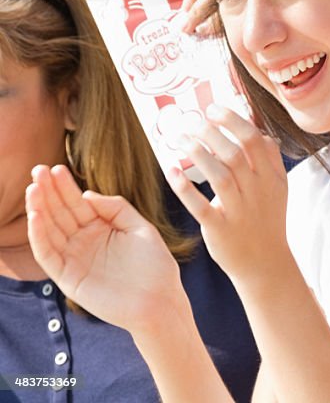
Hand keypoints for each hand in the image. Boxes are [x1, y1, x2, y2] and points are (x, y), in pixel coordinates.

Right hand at [26, 165, 183, 334]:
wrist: (160, 299)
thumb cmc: (155, 265)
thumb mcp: (140, 227)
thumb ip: (115, 208)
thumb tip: (87, 193)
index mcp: (101, 228)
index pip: (78, 203)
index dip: (66, 186)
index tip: (56, 167)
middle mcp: (84, 242)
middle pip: (61, 213)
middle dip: (48, 192)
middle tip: (37, 170)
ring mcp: (74, 259)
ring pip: (50, 231)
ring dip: (39, 210)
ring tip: (33, 189)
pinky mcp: (68, 278)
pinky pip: (49, 255)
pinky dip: (40, 237)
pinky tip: (36, 217)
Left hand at [168, 105, 289, 286]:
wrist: (265, 263)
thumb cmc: (268, 220)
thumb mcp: (278, 187)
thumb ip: (270, 159)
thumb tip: (262, 132)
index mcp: (271, 177)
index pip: (254, 140)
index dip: (233, 121)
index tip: (214, 109)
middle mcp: (257, 191)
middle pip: (235, 154)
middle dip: (212, 133)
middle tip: (192, 121)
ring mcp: (239, 210)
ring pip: (220, 176)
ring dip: (198, 154)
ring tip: (180, 139)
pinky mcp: (221, 229)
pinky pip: (201, 206)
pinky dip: (185, 188)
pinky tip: (172, 170)